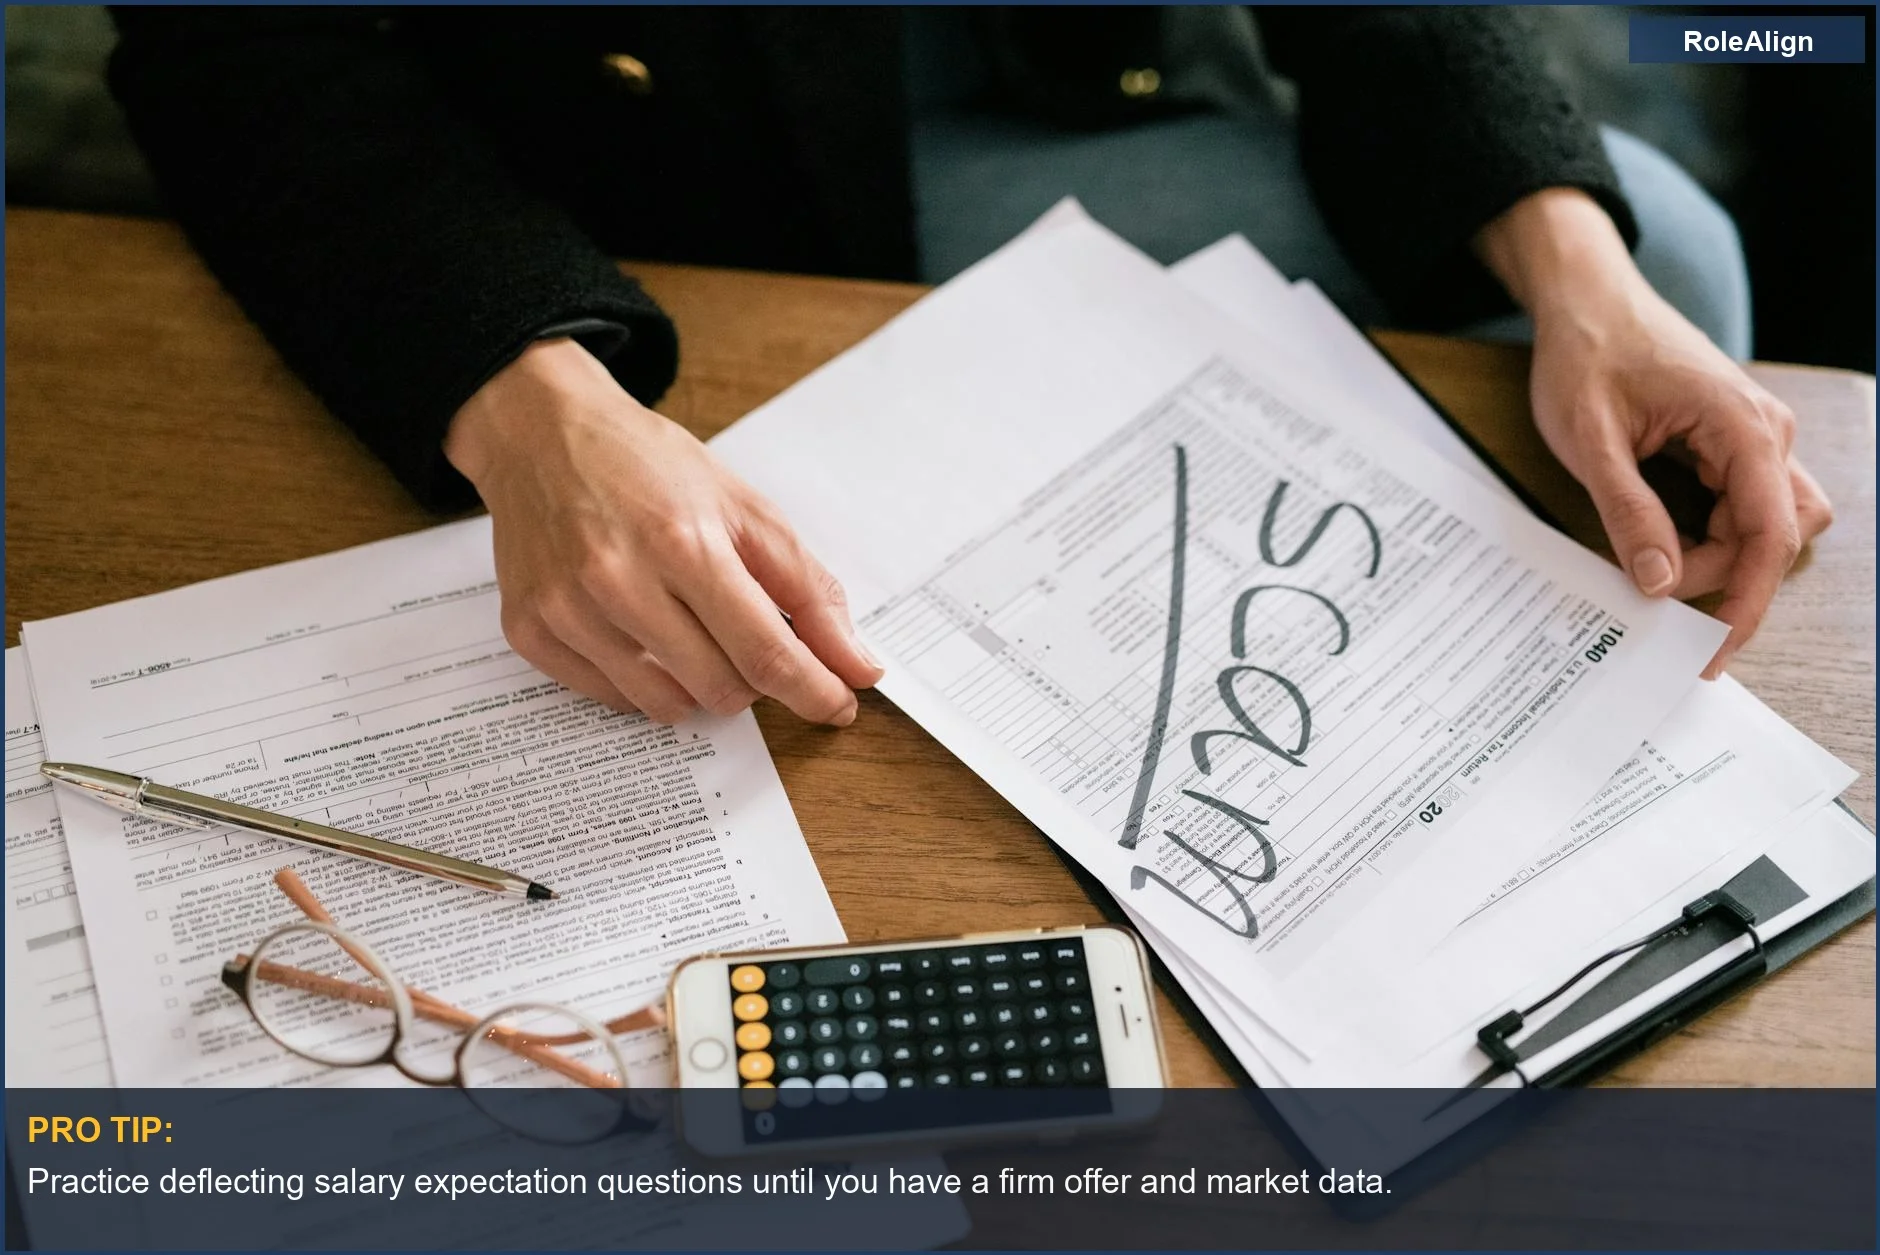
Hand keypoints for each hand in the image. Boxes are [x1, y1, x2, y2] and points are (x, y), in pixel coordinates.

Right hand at [444, 338, 882, 723]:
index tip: (839, 705)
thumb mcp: (745, 509)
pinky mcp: (530, 631)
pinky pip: (614, 699)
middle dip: (754, 679)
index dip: (813, 690)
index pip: (766, 652)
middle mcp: (618, 580)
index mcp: (683, 542)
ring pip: (668, 705)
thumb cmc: (649, 466)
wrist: (542, 434)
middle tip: (748, 638)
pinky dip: (645, 682)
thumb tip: (856, 666)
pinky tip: (642, 632)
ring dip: (701, 685)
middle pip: (721, 688)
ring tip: (692, 630)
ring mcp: (567, 610)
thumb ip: (808, 590)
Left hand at [1476, 190, 1831, 677]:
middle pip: (1769, 535)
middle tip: (1649, 591)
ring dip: (1715, 556)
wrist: (1586, 300)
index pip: (1769, 533)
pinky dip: (1710, 534)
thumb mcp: (1591, 442)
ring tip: (1650, 564)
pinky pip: (1740, 505)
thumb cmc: (1586, 355)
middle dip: (1718, 576)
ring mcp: (1753, 436)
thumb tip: (1661, 583)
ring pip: (1759, 524)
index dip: (1745, 600)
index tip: (1714, 649)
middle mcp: (1764, 432)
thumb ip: (1629, 514)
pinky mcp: (1732, 442)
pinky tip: (1663, 544)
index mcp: (1741, 426)